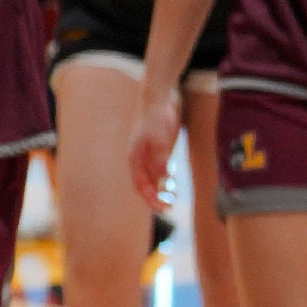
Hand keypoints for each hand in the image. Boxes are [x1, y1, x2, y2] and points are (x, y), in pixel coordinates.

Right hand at [128, 90, 185, 214]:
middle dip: (154, 198)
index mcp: (135, 158)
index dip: (151, 199)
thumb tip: (162, 179)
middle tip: (167, 208)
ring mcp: (148, 154)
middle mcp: (140, 159)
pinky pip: (159, 169)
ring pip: (151, 178)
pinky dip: (164, 179)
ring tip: (170, 200)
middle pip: (144, 185)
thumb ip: (160, 159)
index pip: (141, 185)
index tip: (163, 208)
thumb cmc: (156, 117)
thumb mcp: (159, 139)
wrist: (158, 97)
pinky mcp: (158, 149)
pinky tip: (171, 183)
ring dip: (159, 190)